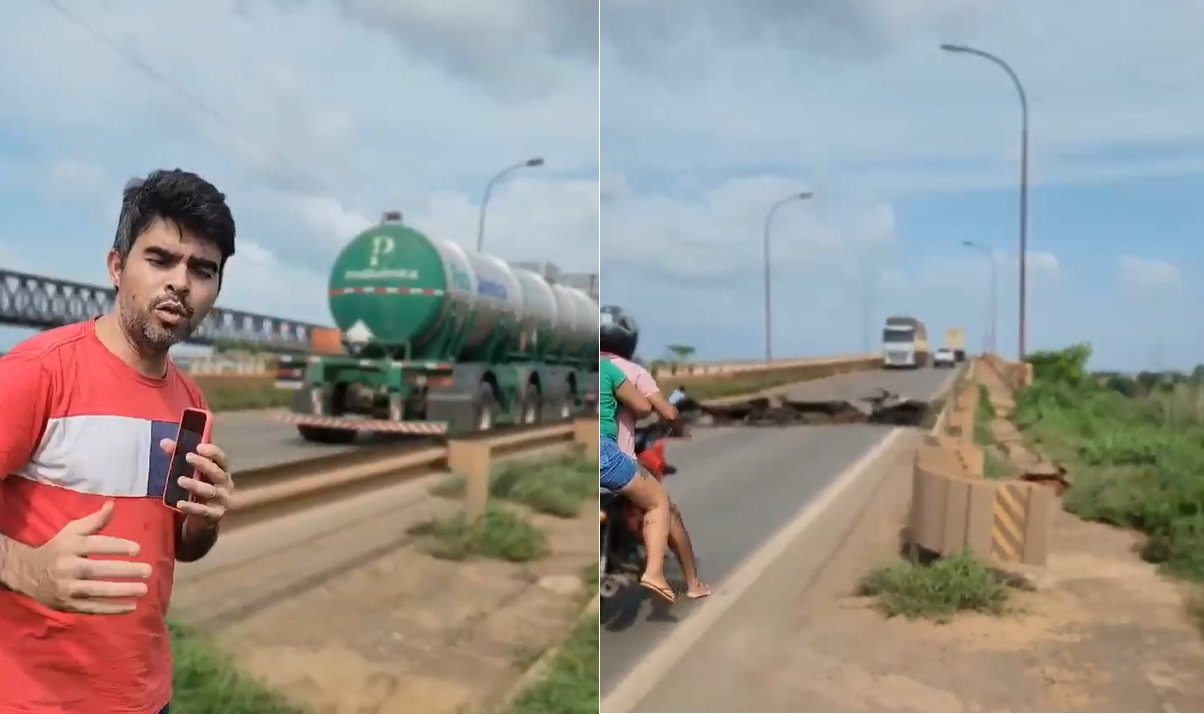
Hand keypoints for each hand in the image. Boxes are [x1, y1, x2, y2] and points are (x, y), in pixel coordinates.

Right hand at [6, 501, 150, 613]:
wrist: (26, 574)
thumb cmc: (58, 549)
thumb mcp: (72, 532)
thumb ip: (94, 521)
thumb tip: (112, 505)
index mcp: (70, 546)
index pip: (95, 545)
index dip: (116, 547)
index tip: (137, 549)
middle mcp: (67, 567)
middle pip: (97, 570)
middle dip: (124, 571)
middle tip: (148, 570)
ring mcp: (66, 588)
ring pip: (96, 591)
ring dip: (121, 591)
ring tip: (144, 589)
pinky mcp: (67, 605)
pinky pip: (92, 608)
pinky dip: (112, 609)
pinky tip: (131, 606)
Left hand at [159, 439, 233, 529]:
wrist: (200, 523)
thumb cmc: (196, 492)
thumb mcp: (189, 474)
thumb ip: (177, 458)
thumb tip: (164, 442)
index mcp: (221, 472)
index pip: (222, 459)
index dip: (213, 452)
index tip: (199, 447)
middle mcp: (225, 485)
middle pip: (218, 473)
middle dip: (204, 464)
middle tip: (188, 457)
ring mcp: (222, 501)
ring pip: (210, 491)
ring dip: (196, 485)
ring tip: (180, 480)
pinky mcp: (214, 516)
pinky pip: (203, 510)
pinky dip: (192, 507)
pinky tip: (180, 503)